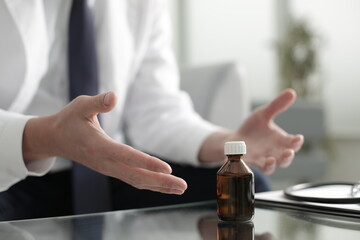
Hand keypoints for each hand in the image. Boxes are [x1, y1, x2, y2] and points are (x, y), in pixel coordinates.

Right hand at [23, 92, 186, 194]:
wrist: (55, 138)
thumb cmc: (70, 119)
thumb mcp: (80, 105)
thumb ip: (98, 102)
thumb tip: (114, 97)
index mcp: (98, 146)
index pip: (126, 156)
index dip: (147, 162)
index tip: (168, 169)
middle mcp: (105, 162)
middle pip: (136, 175)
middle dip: (161, 181)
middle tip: (183, 186)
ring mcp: (108, 168)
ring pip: (136, 181)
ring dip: (159, 186)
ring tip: (180, 188)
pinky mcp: (111, 169)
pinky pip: (133, 179)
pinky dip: (150, 184)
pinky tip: (164, 185)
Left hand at [228, 89, 303, 173]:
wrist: (234, 140)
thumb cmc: (252, 129)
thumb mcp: (263, 114)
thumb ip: (277, 106)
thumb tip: (291, 92)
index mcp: (280, 142)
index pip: (292, 144)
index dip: (296, 143)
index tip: (298, 138)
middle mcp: (272, 153)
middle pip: (284, 160)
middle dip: (287, 157)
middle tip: (289, 153)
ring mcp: (258, 160)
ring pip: (268, 168)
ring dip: (270, 165)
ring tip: (271, 161)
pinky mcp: (244, 163)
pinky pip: (246, 167)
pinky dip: (243, 165)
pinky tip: (240, 160)